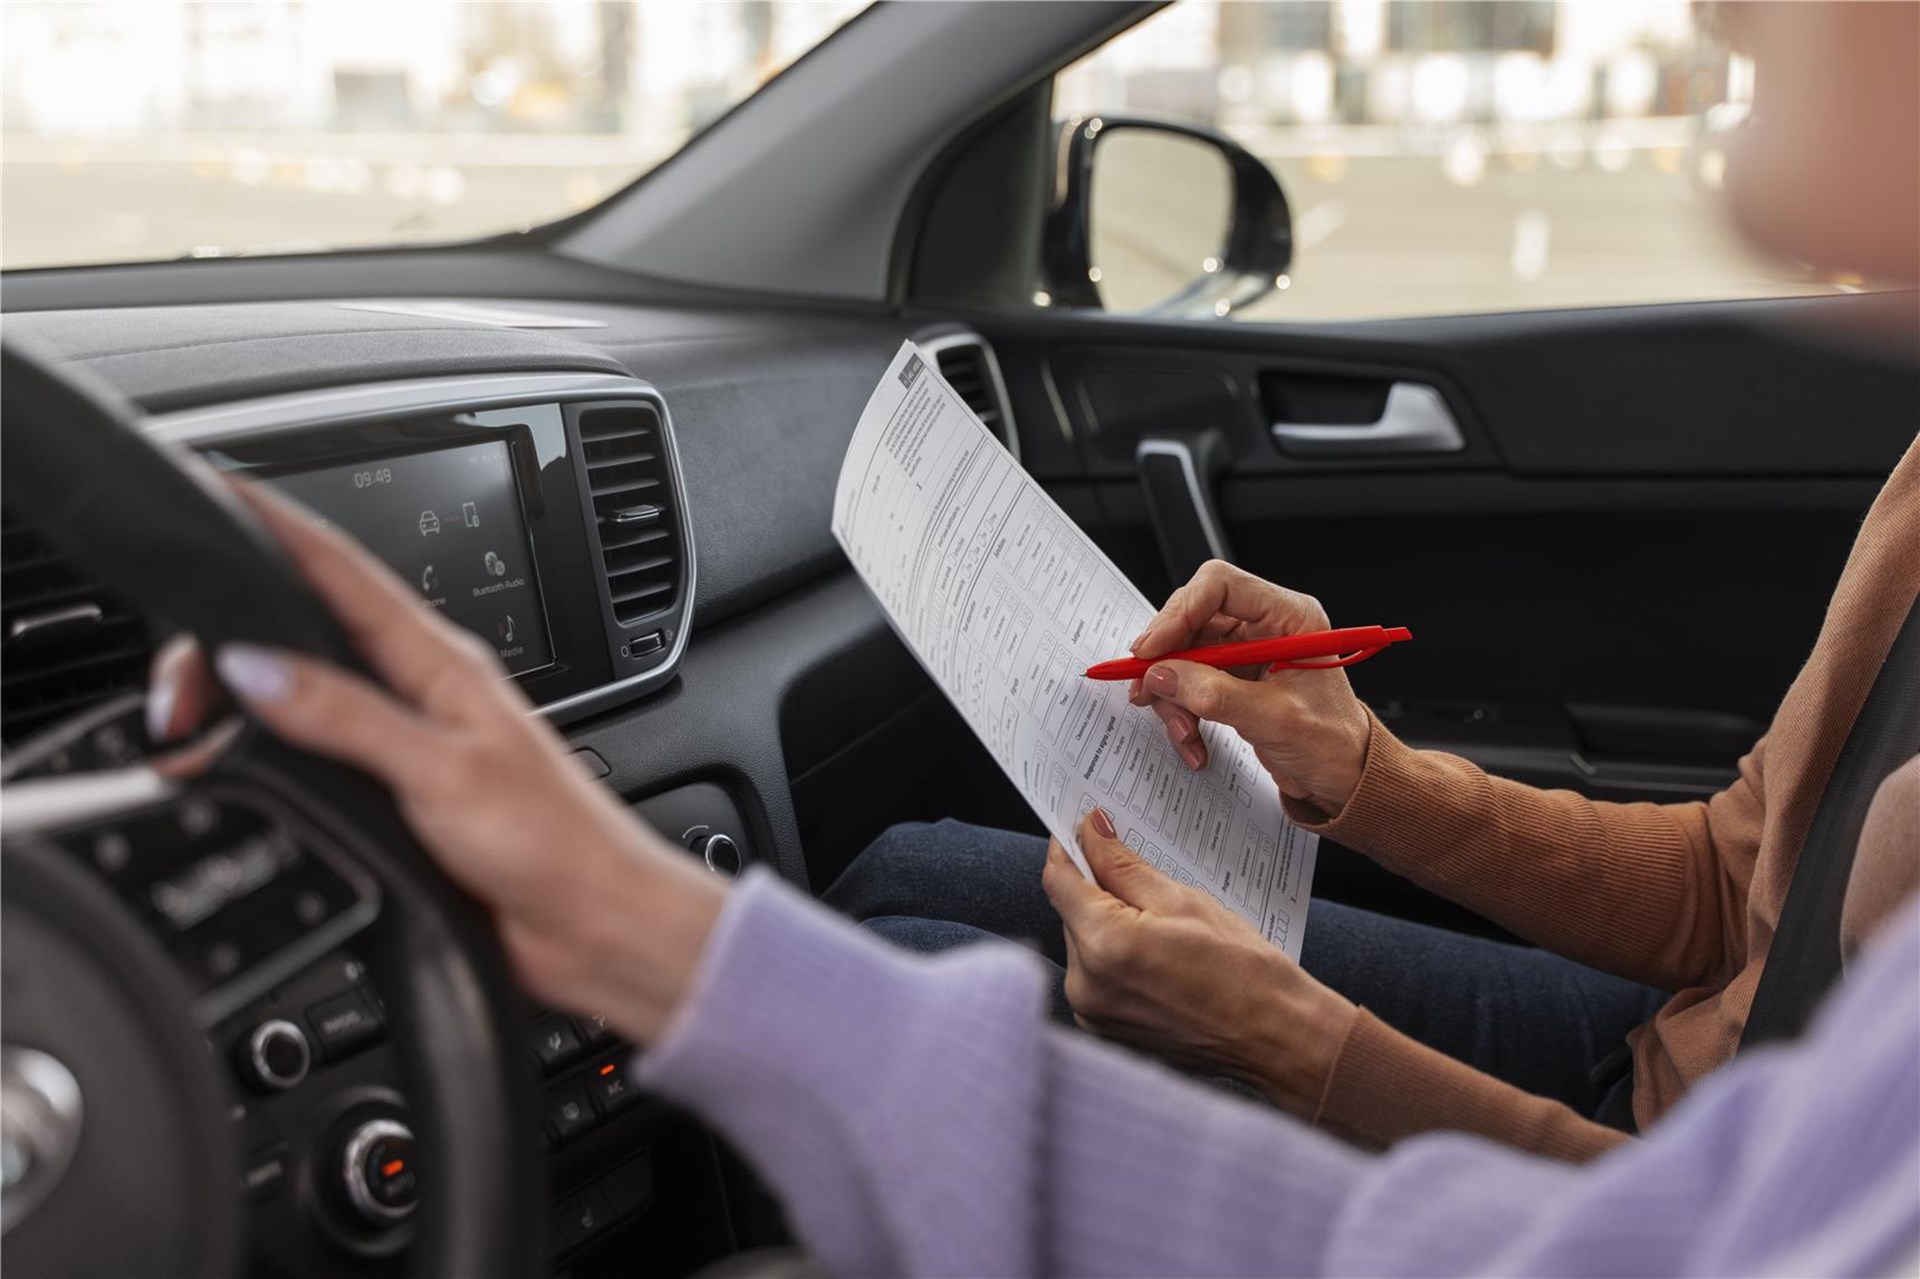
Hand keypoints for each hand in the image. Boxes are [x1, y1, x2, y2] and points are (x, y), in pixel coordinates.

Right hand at [148, 482, 724, 1045]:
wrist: (596, 923)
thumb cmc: (555, 842)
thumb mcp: (442, 769)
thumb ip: (347, 716)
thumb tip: (256, 665)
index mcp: (442, 663)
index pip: (346, 572)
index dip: (281, 527)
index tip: (224, 492)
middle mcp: (424, 693)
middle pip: (311, 632)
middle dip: (236, 633)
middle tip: (177, 676)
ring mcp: (412, 745)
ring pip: (310, 692)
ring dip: (251, 692)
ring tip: (194, 709)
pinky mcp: (403, 798)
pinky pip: (322, 754)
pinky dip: (274, 750)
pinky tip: (249, 759)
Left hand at [1041, 809, 1353, 1116]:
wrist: (1277, 1038)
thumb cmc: (1243, 971)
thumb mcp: (1183, 900)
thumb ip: (1123, 865)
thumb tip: (1090, 831)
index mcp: (1104, 946)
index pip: (1059, 880)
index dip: (1069, 847)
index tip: (1083, 827)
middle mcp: (1086, 986)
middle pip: (1070, 913)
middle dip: (1097, 888)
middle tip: (1141, 876)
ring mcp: (1092, 1014)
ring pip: (1082, 944)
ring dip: (1107, 924)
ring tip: (1162, 926)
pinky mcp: (1105, 1031)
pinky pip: (1095, 975)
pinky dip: (1115, 956)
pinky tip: (1157, 955)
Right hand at [1129, 560, 1370, 817]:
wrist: (1342, 776)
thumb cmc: (1331, 744)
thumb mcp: (1274, 719)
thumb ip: (1216, 695)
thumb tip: (1163, 675)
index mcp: (1289, 617)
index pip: (1221, 587)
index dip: (1180, 613)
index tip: (1152, 649)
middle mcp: (1266, 625)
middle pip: (1194, 618)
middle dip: (1168, 658)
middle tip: (1147, 688)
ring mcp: (1247, 651)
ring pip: (1184, 653)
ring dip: (1173, 694)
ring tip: (1183, 730)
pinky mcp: (1233, 676)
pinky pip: (1189, 680)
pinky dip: (1182, 710)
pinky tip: (1192, 739)